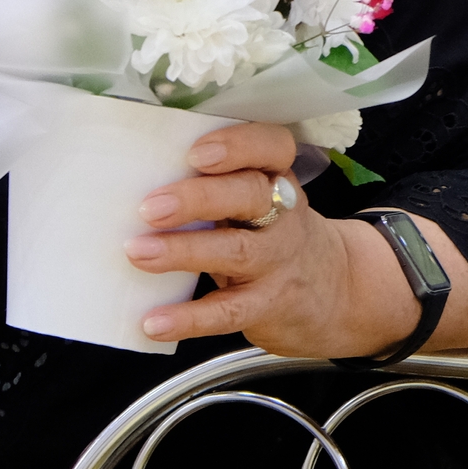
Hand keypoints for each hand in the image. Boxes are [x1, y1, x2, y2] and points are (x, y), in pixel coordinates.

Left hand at [123, 121, 467, 355]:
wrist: (337, 293)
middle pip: (250, 195)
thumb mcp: (258, 201)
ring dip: (183, 251)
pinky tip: (154, 321)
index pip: (273, 147)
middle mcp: (282, 215)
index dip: (239, 146)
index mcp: (275, 178)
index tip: (197, 152)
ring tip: (138, 253)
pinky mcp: (269, 305)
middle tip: (149, 207)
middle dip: (198, 198)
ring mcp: (278, 261)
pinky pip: (229, 312)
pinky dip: (189, 318)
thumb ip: (214, 185)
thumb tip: (130, 178)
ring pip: (237, 251)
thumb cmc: (273, 236)